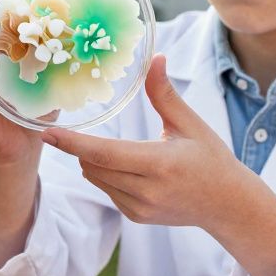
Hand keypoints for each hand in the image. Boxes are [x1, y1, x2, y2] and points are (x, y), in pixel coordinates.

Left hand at [40, 53, 255, 230]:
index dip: (73, 143)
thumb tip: (155, 58)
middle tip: (83, 130)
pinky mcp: (136, 217)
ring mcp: (140, 208)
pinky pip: (107, 191)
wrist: (228, 205)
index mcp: (160, 164)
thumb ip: (164, 94)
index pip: (105, 154)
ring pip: (96, 179)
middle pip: (93, 165)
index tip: (48, 133)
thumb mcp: (190, 124)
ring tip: (114, 149)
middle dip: (82, 147)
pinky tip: (128, 168)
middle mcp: (147, 190)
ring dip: (93, 161)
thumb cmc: (211, 159)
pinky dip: (106, 175)